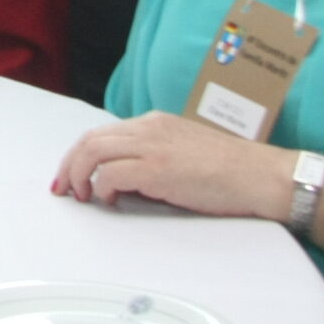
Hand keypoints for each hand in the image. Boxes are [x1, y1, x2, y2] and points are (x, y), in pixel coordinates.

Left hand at [52, 111, 293, 220]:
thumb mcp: (185, 152)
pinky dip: (102, 187)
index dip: (79, 154)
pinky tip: (110, 200)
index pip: (102, 133)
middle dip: (68, 164)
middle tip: (63, 189)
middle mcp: (149, 128)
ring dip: (78, 175)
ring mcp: (153, 146)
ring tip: (81, 196)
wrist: (261, 175)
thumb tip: (125, 182)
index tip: (71, 175)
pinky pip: (111, 173)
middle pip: (89, 139)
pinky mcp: (159, 168)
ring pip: (93, 151)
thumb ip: (155, 158)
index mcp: (155, 123)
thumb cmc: (231, 171)